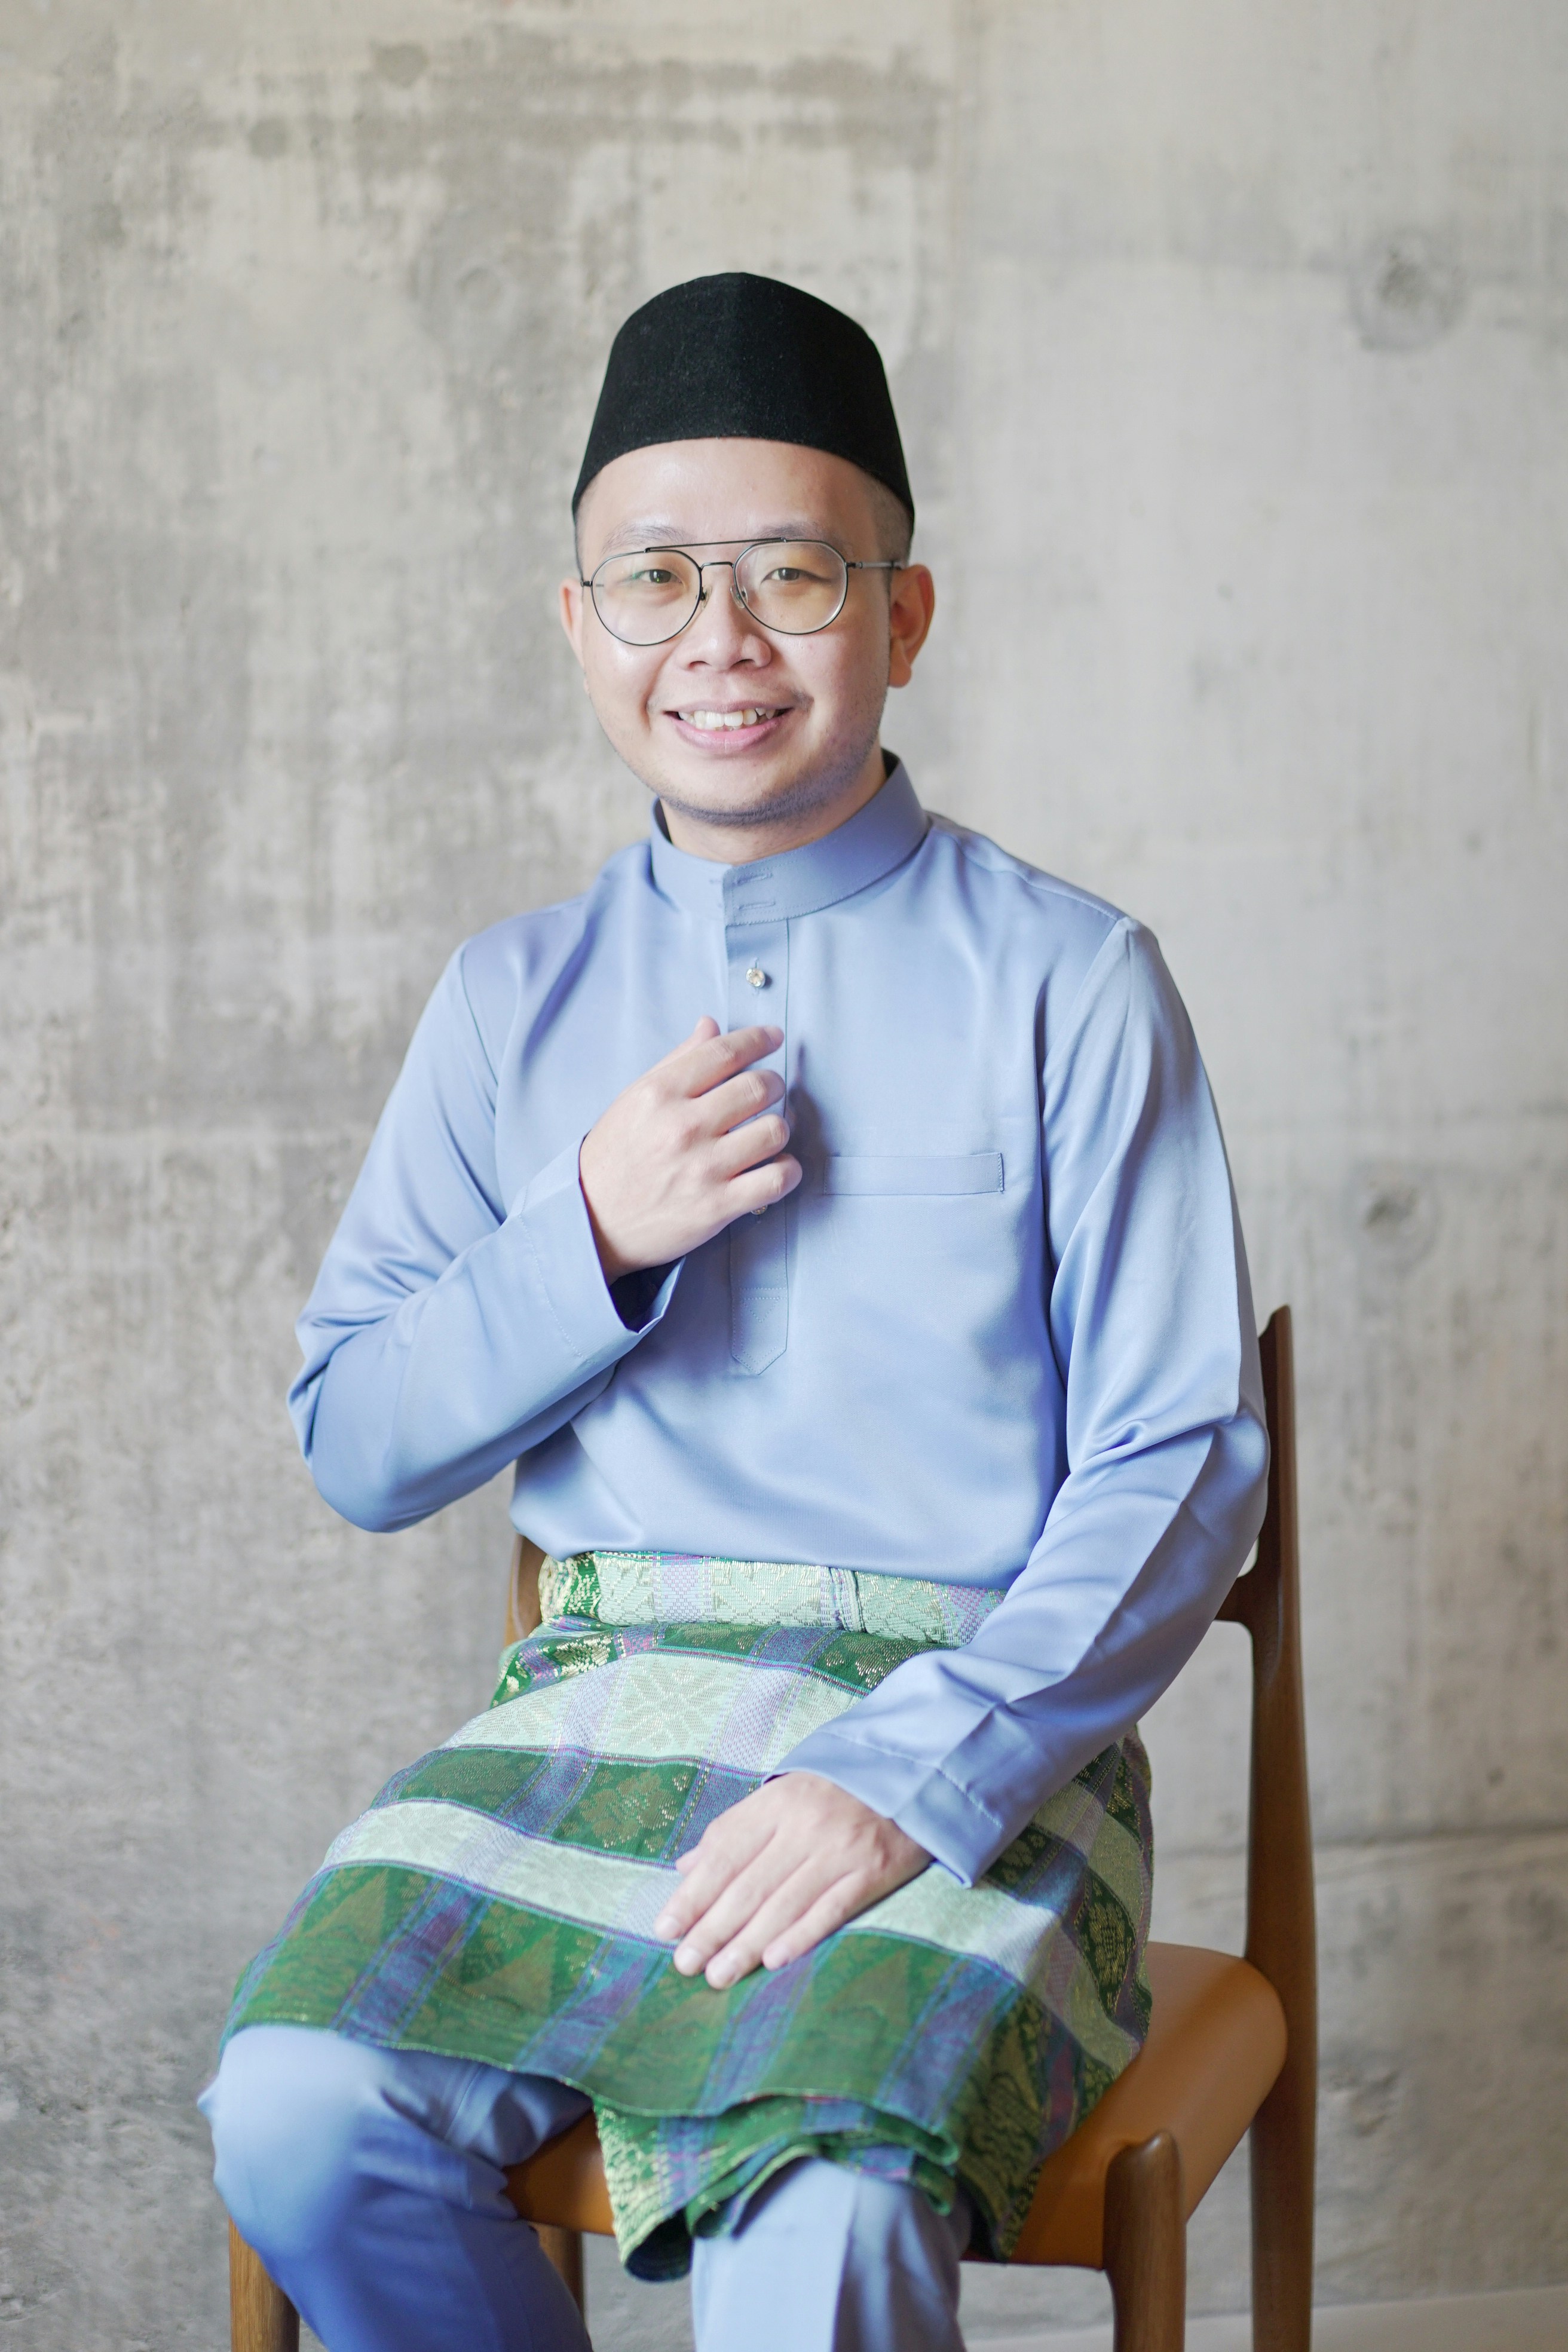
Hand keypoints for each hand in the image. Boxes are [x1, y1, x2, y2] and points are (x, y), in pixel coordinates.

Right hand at [578, 1016, 801, 1281]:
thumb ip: (677, 1061)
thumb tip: (711, 1025)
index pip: (725, 1052)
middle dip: (772, 1083)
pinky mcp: (717, 1207)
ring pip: (775, 1131)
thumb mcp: (634, 1099)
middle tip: (768, 1090)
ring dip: (780, 1127)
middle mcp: (683, 1127)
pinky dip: (787, 1170)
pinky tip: (776, 1165)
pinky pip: (776, 1179)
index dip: (758, 1039)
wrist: (591, 1222)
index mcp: (660, 1094)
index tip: (773, 1037)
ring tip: (769, 1131)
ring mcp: (703, 1168)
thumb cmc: (613, 1158)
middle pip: (758, 1088)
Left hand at [652, 1773, 930, 1989]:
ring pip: (783, 1903)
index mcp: (776, 1802)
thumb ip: (735, 1831)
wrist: (910, 1776)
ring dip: (747, 1944)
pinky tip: (773, 1960)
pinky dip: (800, 1935)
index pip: (724, 1852)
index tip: (665, 1928)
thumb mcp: (781, 1797)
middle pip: (749, 1884)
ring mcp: (839, 1848)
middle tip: (685, 1965)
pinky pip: (831, 1909)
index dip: (694, 1893)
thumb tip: (686, 1868)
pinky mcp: (872, 1871)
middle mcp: (803, 1824)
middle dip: (712, 1928)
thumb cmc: (835, 1792)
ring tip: (718, 1976)